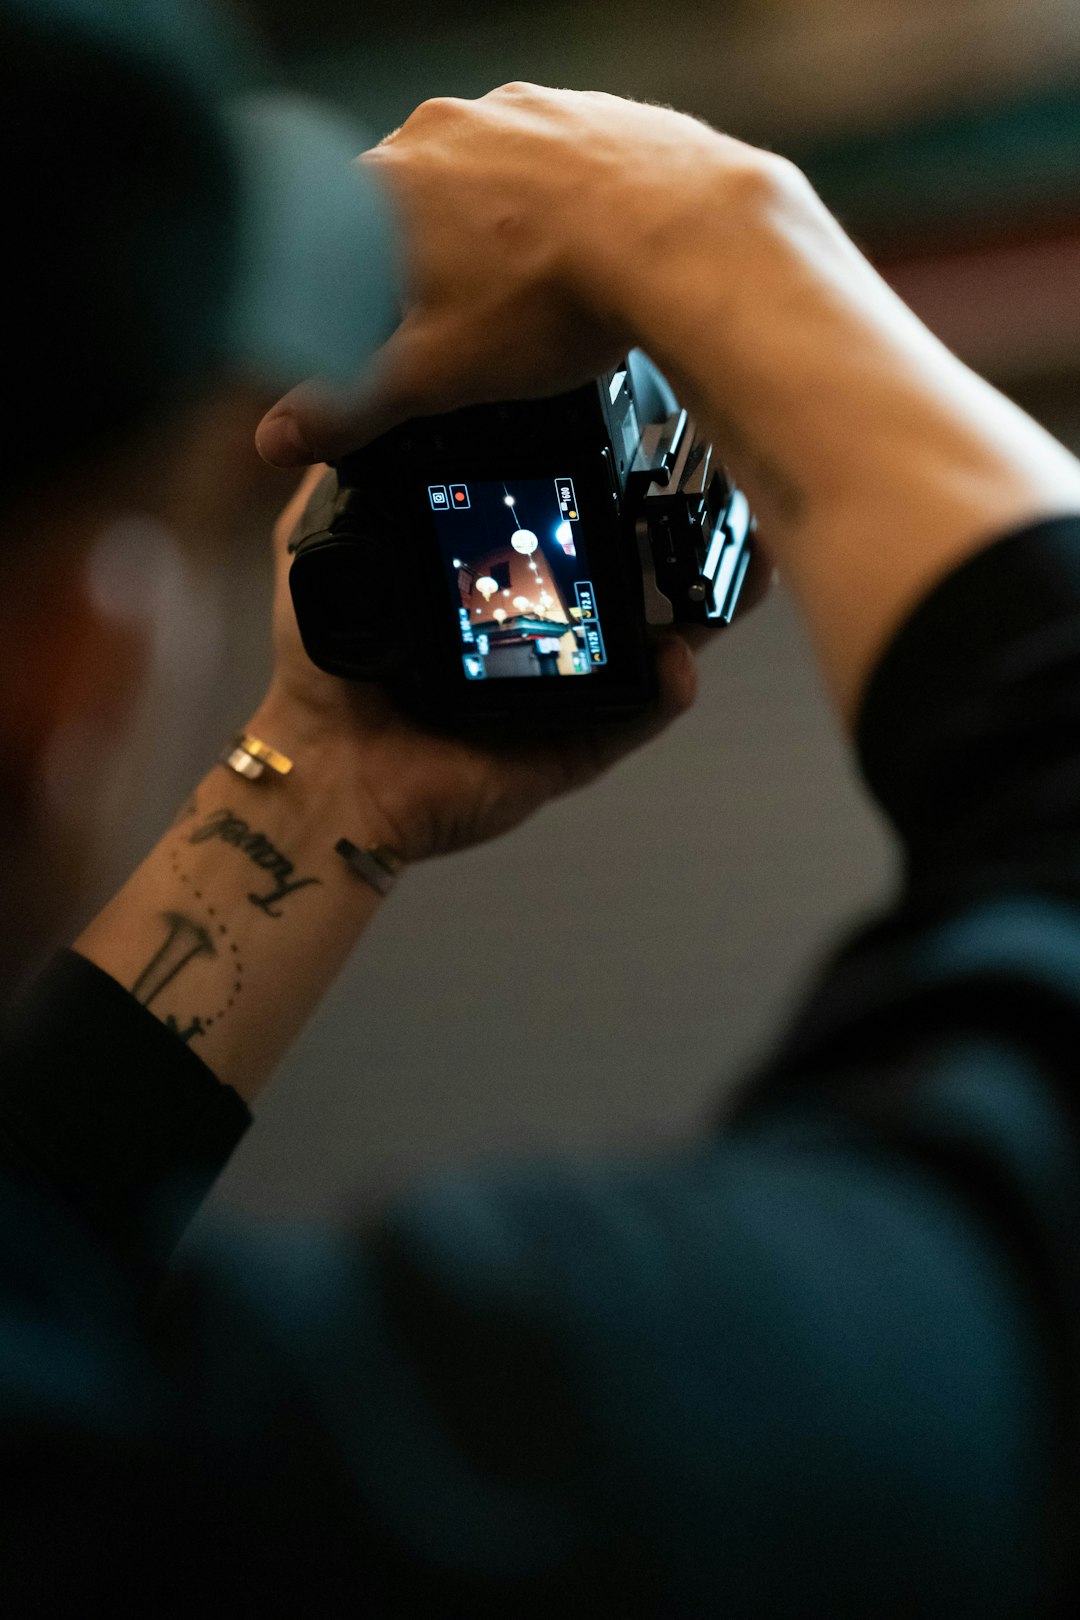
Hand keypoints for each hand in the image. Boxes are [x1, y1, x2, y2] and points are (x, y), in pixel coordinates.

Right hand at [255, 84, 760, 466]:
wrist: (679, 241)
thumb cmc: (556, 298)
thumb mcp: (433, 375)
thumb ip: (347, 405)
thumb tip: (278, 435)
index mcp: (383, 185)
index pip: (328, 236)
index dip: (351, 293)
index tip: (380, 327)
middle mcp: (440, 129)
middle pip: (405, 205)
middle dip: (426, 265)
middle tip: (467, 321)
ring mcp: (515, 113)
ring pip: (480, 179)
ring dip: (491, 231)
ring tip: (529, 291)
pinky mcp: (580, 112)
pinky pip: (548, 163)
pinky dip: (553, 205)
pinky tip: (576, 252)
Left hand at [256, 466, 770, 863]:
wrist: (326, 767)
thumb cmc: (326, 671)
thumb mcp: (318, 552)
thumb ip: (337, 484)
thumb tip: (349, 404)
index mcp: (505, 586)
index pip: (578, 528)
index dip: (625, 490)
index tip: (661, 443)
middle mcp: (547, 632)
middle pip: (641, 579)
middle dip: (693, 541)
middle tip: (730, 502)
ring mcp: (569, 691)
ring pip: (659, 643)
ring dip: (711, 609)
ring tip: (750, 571)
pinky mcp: (573, 746)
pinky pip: (631, 718)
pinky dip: (663, 693)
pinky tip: (678, 662)